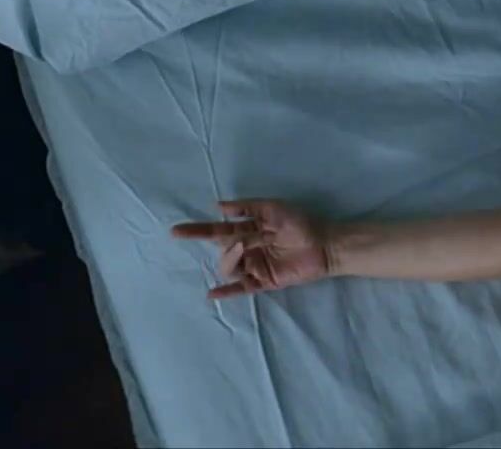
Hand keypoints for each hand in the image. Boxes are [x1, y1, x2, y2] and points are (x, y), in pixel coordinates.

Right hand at [172, 200, 332, 298]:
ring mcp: (255, 266)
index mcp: (247, 230)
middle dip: (226, 247)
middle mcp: (248, 249)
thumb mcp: (273, 208)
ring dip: (231, 261)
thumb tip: (219, 207)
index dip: (197, 231)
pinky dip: (227, 291)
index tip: (175, 231)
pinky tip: (212, 293)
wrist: (325, 244)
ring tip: (245, 251)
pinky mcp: (265, 281)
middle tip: (241, 242)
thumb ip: (247, 207)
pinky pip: (241, 288)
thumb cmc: (300, 223)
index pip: (217, 231)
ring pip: (230, 268)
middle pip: (223, 250)